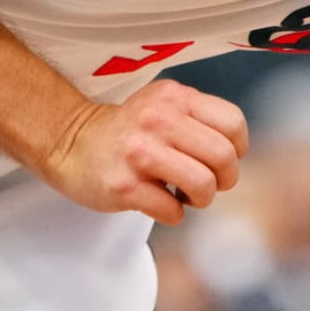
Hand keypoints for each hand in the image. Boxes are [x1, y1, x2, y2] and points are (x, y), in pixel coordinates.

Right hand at [44, 79, 248, 223]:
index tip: (219, 160)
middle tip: (207, 184)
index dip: (237, 149)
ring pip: (203, 185)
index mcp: (174, 97)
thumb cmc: (129, 132)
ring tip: (184, 195)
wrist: (71, 143)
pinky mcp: (124, 185)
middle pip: (224, 157)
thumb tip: (237, 153)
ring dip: (201, 199)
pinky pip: (172, 210)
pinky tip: (158, 201)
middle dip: (224, 180)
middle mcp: (158, 119)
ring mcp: (139, 152)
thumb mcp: (164, 105)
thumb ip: (199, 118)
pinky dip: (173, 213)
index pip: (234, 124)